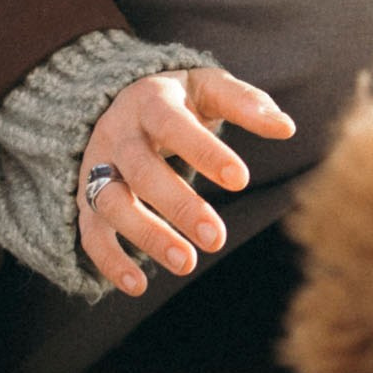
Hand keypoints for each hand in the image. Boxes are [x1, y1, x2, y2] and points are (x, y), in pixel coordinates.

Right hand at [78, 67, 294, 297]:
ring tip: (187, 264)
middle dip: (179, 206)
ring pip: (110, 203)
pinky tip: (138, 285)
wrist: (118, 98)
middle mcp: (117, 133)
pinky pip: (90, 233)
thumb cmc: (179, 99)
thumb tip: (287, 127)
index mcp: (150, 100)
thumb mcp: (210, 87)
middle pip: (141, 170)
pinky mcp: (85, 198)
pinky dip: (109, 261)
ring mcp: (97, 166)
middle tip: (217, 239)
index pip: (173, 125)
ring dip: (147, 236)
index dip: (204, 152)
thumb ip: (247, 103)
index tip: (241, 180)